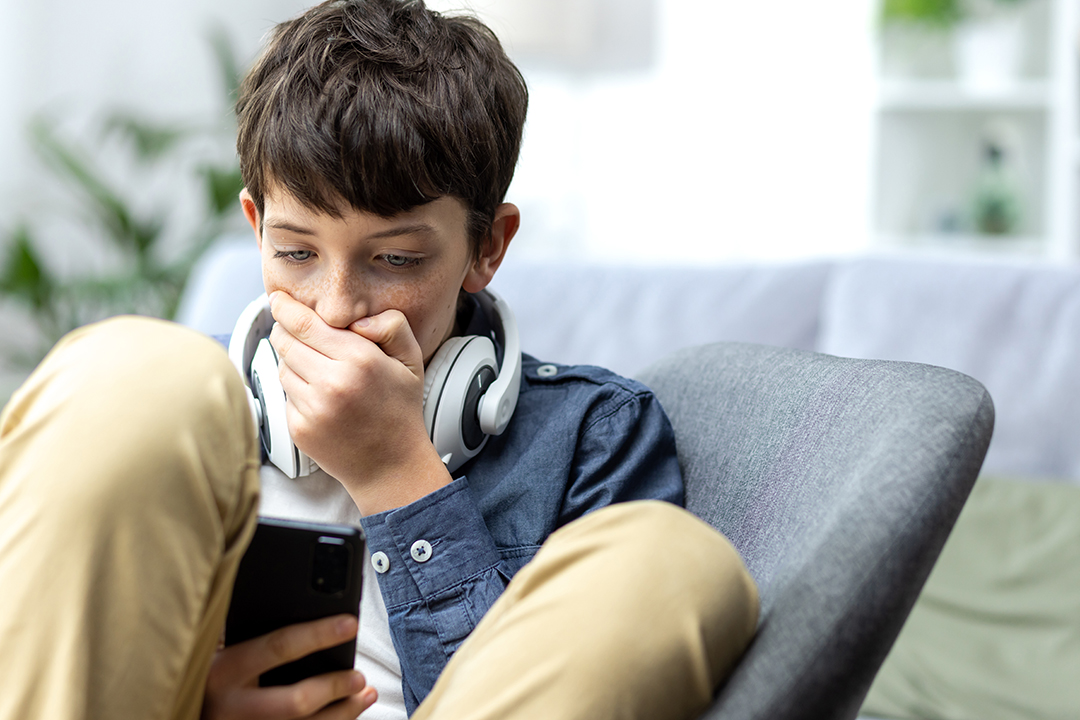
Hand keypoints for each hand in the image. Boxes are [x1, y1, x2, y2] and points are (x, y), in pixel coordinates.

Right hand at [202, 614, 375, 719]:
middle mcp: (232, 708)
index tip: (350, 623)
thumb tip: (303, 606)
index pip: (279, 647)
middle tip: (358, 675)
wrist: (183, 712)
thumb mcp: (215, 650)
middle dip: (334, 687)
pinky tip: (346, 714)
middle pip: (296, 701)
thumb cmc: (203, 674)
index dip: (319, 634)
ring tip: (364, 694)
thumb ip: (247, 635)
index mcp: (222, 671)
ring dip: (343, 713)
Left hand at [268, 291, 451, 513]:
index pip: (304, 323)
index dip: (285, 307)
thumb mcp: (411, 360)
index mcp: (360, 360)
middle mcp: (333, 383)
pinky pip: (285, 394)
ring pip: (282, 366)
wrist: (391, 466)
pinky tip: (320, 397)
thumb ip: (392, 326)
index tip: (278, 300)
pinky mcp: (299, 428)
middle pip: (285, 341)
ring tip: (319, 369)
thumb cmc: (399, 411)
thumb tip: (357, 319)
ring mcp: (313, 408)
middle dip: (286, 330)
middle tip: (296, 330)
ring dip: (292, 361)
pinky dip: (296, 389)